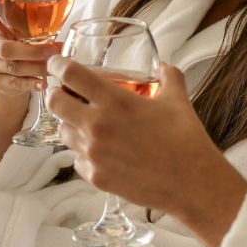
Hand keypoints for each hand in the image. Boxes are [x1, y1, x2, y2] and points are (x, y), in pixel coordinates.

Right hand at [0, 0, 57, 96]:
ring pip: (14, 67)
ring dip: (37, 67)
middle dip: (33, 51)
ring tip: (55, 68)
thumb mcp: (23, 38)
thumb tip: (64, 36)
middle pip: (7, 49)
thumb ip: (36, 33)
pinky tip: (42, 83)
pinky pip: (14, 83)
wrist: (10, 83)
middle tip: (53, 51)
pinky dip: (31, 83)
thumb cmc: (21, 52)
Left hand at [47, 59, 246, 246]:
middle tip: (66, 93)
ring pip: (63, 132)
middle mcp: (97, 126)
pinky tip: (102, 151)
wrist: (192, 183)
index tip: (56, 63)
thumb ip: (168, 76)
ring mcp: (93, 154)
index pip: (71, 75)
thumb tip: (163, 66)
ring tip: (88, 123)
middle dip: (56, 94)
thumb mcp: (178, 98)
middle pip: (54, 102)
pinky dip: (84, 152)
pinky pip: (77, 159)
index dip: (58, 65)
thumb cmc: (185, 139)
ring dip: (70, 123)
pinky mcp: (95, 177)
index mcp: (114, 101)